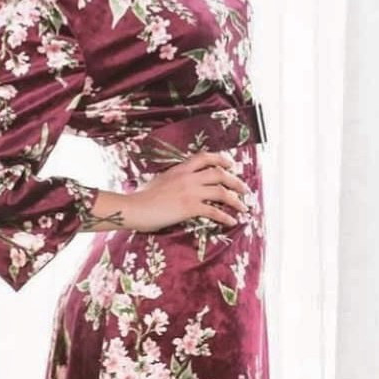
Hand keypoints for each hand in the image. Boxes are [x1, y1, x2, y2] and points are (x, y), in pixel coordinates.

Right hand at [101, 151, 249, 232]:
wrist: (134, 208)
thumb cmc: (141, 197)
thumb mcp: (159, 180)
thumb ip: (173, 179)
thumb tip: (178, 182)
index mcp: (180, 169)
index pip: (205, 157)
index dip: (222, 159)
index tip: (232, 165)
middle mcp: (188, 177)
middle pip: (220, 173)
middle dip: (236, 181)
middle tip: (245, 189)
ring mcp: (190, 192)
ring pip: (221, 192)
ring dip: (236, 200)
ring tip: (244, 207)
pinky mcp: (189, 208)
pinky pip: (214, 211)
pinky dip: (225, 216)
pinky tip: (232, 221)